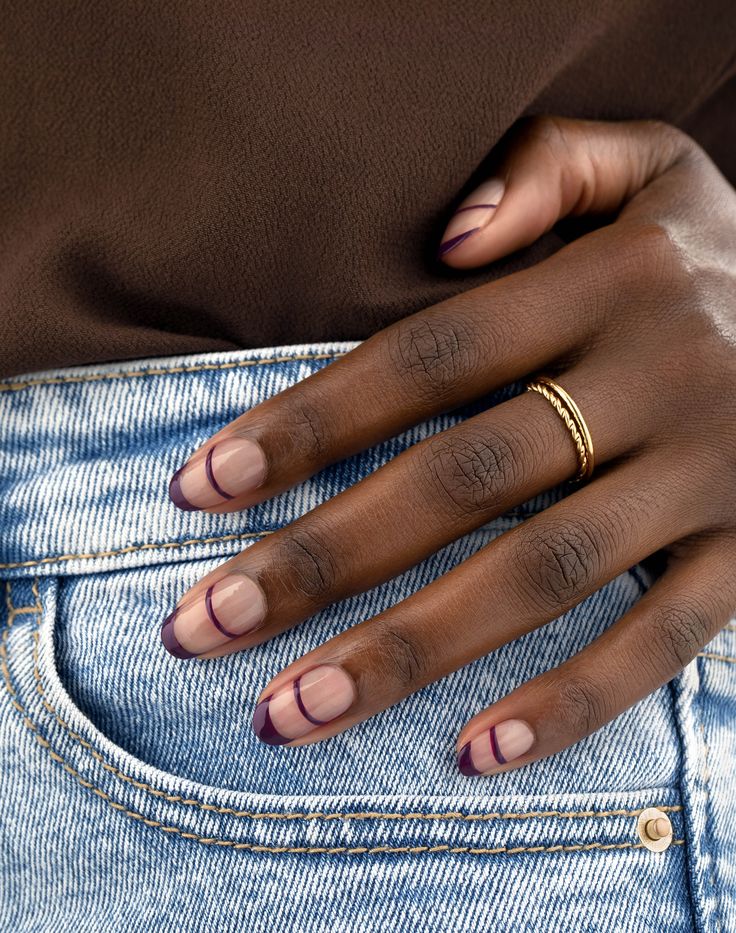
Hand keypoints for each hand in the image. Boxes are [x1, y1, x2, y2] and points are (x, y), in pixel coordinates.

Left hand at [161, 115, 735, 776]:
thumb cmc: (717, 257)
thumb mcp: (656, 170)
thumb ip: (552, 167)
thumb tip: (451, 234)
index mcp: (612, 285)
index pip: (428, 356)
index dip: (309, 423)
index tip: (200, 488)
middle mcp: (659, 380)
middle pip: (463, 481)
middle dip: (323, 559)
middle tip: (202, 627)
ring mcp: (712, 479)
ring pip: (544, 574)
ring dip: (408, 650)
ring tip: (288, 712)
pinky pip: (662, 641)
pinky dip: (573, 703)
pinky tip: (471, 753)